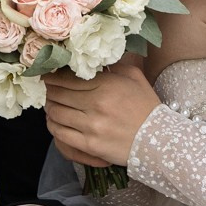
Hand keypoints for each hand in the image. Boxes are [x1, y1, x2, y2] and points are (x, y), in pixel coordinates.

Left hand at [42, 62, 159, 169]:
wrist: (159, 140)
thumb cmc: (147, 107)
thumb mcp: (135, 78)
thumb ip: (113, 66)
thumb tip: (94, 61)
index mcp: (107, 85)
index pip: (69, 77)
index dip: (54, 75)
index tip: (48, 74)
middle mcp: (96, 103)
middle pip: (59, 93)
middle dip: (49, 90)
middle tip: (47, 88)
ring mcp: (92, 125)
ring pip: (57, 112)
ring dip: (50, 107)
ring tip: (50, 104)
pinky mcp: (90, 144)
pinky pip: (61, 133)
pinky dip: (53, 125)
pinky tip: (54, 121)